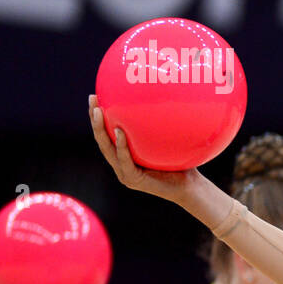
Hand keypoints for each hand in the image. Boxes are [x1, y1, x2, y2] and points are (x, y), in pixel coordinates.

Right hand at [89, 94, 203, 204]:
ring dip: (100, 129)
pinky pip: (124, 159)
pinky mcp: (132, 179)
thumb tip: (164, 96)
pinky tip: (119, 131)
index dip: (99, 117)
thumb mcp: (169, 140)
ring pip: (107, 149)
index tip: (96, 96)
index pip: (107, 134)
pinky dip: (121, 145)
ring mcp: (124, 173)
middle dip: (94, 118)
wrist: (190, 187)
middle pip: (101, 139)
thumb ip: (160, 125)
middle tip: (92, 99)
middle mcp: (121, 164)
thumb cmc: (182, 162)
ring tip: (97, 111)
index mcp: (125, 155)